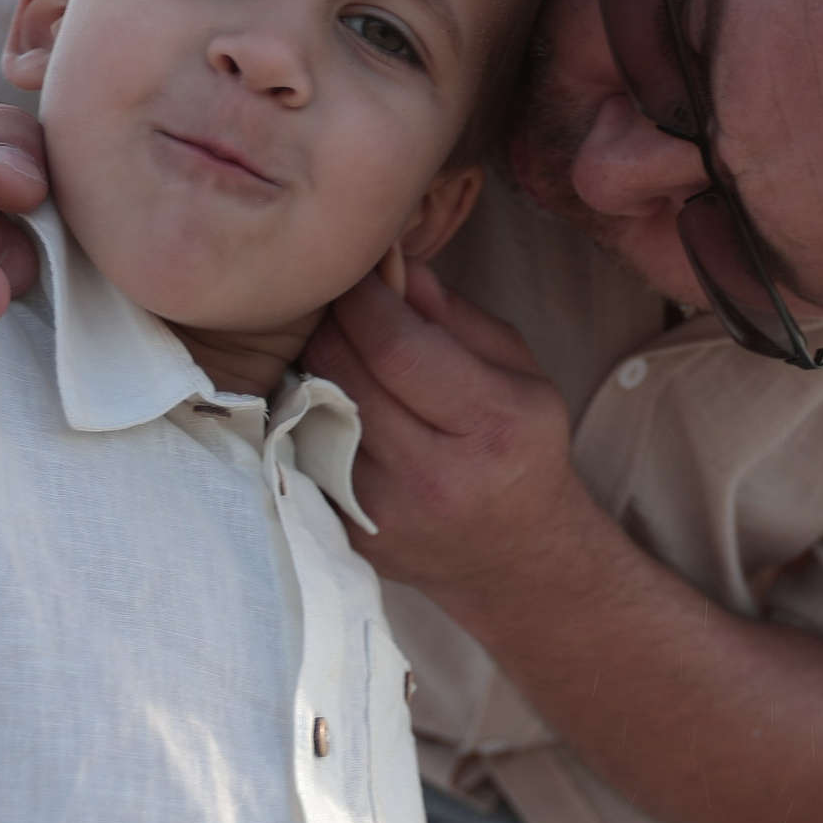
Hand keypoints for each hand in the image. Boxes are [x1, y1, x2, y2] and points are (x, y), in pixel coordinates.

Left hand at [304, 264, 599, 606]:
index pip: (396, 345)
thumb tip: (391, 262)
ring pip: (311, 408)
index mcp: (493, 426)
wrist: (515, 559)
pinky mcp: (347, 534)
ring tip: (336, 350)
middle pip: (343, 371)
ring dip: (314, 366)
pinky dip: (307, 416)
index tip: (359, 272)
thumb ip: (455, 315)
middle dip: (332, 322)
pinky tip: (329, 403)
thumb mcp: (519, 373)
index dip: (364, 297)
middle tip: (337, 303)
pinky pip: (303, 449)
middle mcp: (437, 477)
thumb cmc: (520, 449)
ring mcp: (383, 512)